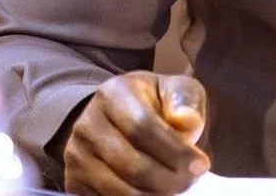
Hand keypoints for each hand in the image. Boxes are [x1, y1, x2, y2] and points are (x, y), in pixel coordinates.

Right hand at [63, 71, 208, 195]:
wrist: (119, 114)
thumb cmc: (155, 102)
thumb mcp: (175, 89)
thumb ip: (185, 101)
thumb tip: (187, 121)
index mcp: (114, 93)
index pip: (143, 127)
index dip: (175, 150)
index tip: (201, 164)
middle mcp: (87, 123)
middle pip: (131, 164)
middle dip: (168, 179)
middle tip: (190, 181)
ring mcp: (76, 155)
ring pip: (117, 189)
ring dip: (153, 195)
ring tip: (175, 187)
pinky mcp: (74, 180)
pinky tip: (155, 193)